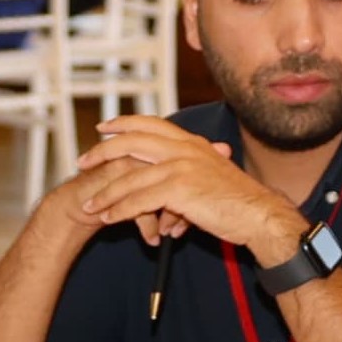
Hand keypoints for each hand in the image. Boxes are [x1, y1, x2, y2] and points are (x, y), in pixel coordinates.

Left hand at [57, 119, 306, 261]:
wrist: (258, 214)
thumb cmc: (236, 202)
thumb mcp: (211, 177)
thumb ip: (186, 176)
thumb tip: (166, 197)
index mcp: (191, 142)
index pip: (151, 123)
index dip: (124, 123)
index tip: (104, 128)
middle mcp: (184, 148)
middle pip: (132, 141)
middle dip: (103, 152)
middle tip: (83, 161)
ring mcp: (181, 167)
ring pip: (131, 177)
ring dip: (107, 193)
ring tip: (91, 205)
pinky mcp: (179, 189)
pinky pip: (139, 200)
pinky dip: (120, 210)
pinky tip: (109, 218)